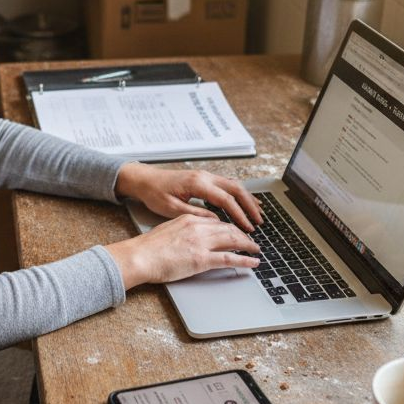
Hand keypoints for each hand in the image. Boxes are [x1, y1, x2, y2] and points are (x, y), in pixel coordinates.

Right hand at [104, 214, 260, 288]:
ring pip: (233, 240)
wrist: (139, 256)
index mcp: (189, 219)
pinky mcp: (201, 259)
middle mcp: (198, 227)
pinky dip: (245, 260)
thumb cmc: (147, 248)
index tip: (236, 231)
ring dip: (248, 245)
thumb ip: (183, 231)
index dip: (229, 227)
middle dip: (243, 234)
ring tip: (256, 249)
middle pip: (228, 228)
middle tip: (251, 240)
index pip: (216, 221)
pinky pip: (229, 258)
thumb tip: (191, 238)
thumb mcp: (168, 231)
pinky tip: (253, 262)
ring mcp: (201, 243)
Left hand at [114, 162, 262, 231]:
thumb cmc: (154, 193)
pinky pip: (227, 184)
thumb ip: (195, 214)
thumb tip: (216, 222)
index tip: (247, 228)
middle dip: (249, 206)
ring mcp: (205, 175)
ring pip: (234, 184)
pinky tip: (245, 201)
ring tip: (258, 213)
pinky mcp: (204, 178)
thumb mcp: (172, 208)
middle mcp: (205, 177)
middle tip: (259, 221)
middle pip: (236, 189)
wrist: (144, 179)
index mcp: (198, 184)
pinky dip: (238, 193)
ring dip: (247, 199)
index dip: (239, 215)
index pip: (226, 199)